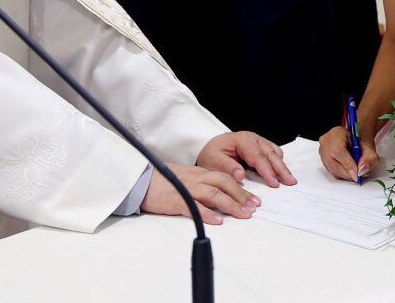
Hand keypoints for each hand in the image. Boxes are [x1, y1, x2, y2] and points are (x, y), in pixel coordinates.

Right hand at [140, 163, 259, 224]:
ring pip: (215, 194)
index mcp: (199, 174)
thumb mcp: (185, 178)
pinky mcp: (176, 200)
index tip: (253, 199)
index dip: (241, 189)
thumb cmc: (161, 180)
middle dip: (242, 196)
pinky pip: (195, 207)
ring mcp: (187, 189)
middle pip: (225, 184)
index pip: (225, 179)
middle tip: (255, 207)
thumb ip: (200, 183)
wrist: (139, 180)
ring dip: (232, 205)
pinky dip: (208, 214)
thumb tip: (217, 194)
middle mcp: (196, 179)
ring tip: (244, 214)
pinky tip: (218, 221)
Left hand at [196, 132, 295, 187]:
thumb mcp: (212, 161)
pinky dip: (279, 162)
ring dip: (282, 166)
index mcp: (241, 140)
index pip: (257, 156)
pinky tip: (281, 172)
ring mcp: (258, 141)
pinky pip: (274, 153)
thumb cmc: (212, 154)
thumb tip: (240, 175)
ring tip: (289, 179)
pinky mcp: (261, 147)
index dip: (267, 170)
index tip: (274, 182)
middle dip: (281, 169)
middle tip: (290, 182)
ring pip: (275, 153)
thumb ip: (226, 167)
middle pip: (271, 153)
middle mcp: (253, 139)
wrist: (212, 147)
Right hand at [318, 125, 378, 181]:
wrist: (356, 139)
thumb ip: (369, 158)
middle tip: (358, 177)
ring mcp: (322, 150)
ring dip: (344, 174)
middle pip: (333, 162)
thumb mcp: (370, 147)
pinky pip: (331, 170)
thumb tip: (362, 170)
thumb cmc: (361, 141)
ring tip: (354, 172)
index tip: (357, 174)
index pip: (338, 151)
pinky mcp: (323, 159)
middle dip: (347, 173)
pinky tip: (348, 170)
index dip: (347, 165)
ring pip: (331, 169)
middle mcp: (326, 141)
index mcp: (336, 133)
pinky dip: (341, 173)